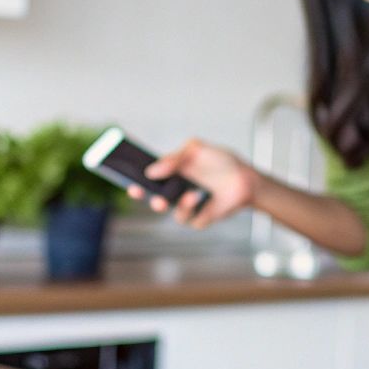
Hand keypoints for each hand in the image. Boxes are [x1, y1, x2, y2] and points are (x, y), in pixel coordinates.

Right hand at [128, 138, 256, 228]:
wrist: (245, 177)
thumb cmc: (220, 161)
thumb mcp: (195, 150)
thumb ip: (173, 159)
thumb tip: (152, 171)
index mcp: (171, 171)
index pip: (145, 176)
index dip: (133, 177)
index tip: (123, 175)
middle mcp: (174, 189)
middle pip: (149, 195)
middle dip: (140, 194)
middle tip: (137, 190)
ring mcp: (185, 204)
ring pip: (167, 209)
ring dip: (174, 203)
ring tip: (189, 194)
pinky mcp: (198, 217)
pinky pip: (187, 218)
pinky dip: (191, 208)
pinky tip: (200, 197)